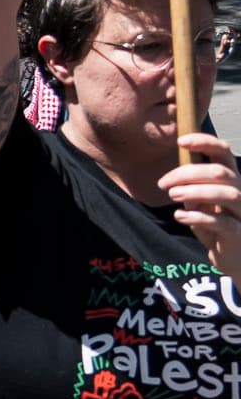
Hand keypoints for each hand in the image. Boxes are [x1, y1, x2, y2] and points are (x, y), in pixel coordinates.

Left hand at [160, 134, 240, 278]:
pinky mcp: (238, 234)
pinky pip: (223, 222)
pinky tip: (180, 216)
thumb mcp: (199, 202)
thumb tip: (173, 176)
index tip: (180, 141)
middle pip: (221, 173)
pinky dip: (198, 217)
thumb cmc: (214, 225)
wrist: (232, 257)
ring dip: (196, 192)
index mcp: (231, 180)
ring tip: (172, 196)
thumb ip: (190, 187)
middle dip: (189, 173)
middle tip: (164, 184)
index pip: (224, 152)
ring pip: (228, 194)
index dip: (205, 143)